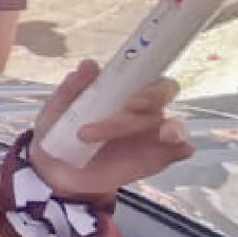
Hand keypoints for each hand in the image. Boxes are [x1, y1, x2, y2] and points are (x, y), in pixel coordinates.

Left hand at [27, 60, 193, 199]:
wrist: (57, 171)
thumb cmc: (60, 132)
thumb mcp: (57, 110)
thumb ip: (72, 89)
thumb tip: (89, 65)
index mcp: (121, 89)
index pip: (147, 72)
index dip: (144, 77)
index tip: (130, 98)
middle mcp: (144, 107)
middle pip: (163, 93)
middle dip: (151, 99)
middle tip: (127, 110)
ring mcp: (154, 132)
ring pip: (171, 123)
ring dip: (161, 129)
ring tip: (142, 140)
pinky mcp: (159, 157)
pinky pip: (179, 149)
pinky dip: (180, 147)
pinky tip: (172, 151)